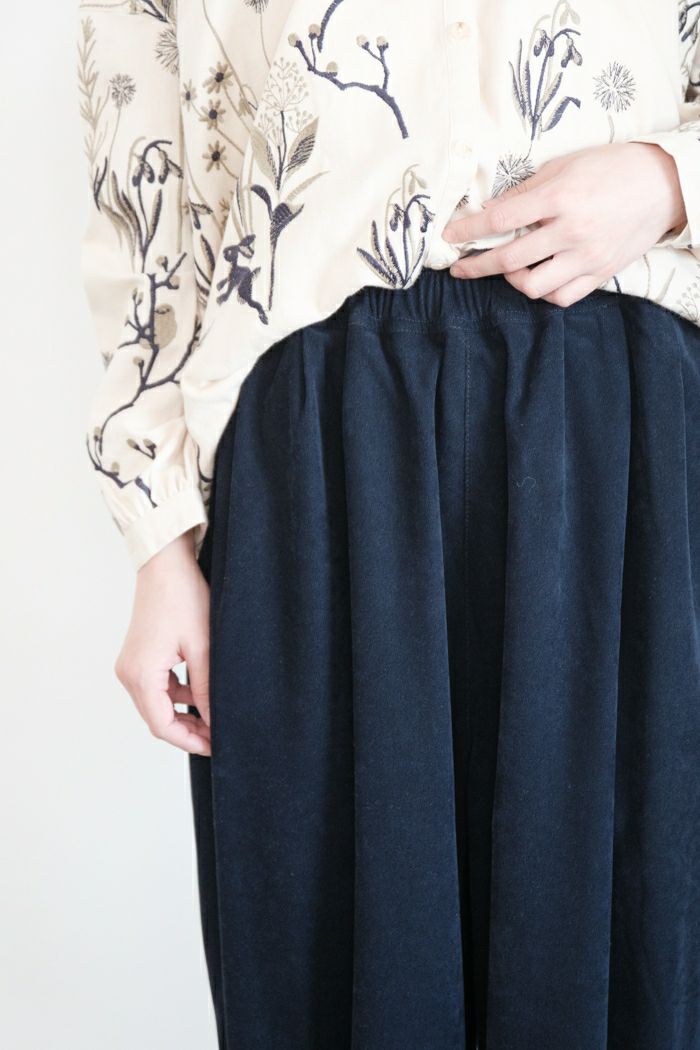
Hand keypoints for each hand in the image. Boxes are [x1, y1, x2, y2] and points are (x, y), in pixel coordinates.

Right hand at [114, 528, 211, 755]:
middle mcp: (129, 673)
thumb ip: (206, 689)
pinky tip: (201, 694)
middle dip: (188, 731)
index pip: (162, 725)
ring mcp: (131, 664)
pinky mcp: (139, 656)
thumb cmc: (183, 597)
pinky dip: (177, 695)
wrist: (165, 563)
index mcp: (141, 674)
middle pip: (157, 718)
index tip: (215, 746)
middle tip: (218, 736)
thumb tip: (215, 721)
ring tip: (214, 717)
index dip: (189, 741)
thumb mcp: (203, 647)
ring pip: (157, 704)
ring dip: (183, 714)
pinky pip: (157, 687)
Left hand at [443, 142, 686, 306]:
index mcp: (560, 198)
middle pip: (509, 259)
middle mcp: (571, 231)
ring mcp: (586, 256)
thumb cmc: (611, 168)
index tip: (449, 236)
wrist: (663, 184)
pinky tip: (538, 278)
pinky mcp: (600, 274)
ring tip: (508, 268)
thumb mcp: (565, 165)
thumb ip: (527, 191)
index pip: (501, 219)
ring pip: (533, 286)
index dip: (468, 230)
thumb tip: (490, 211)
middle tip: (459, 267)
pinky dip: (543, 292)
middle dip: (476, 266)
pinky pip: (561, 297)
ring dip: (511, 281)